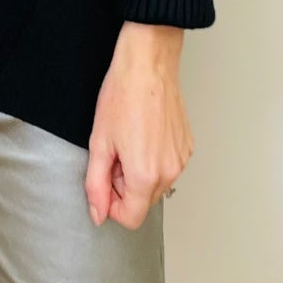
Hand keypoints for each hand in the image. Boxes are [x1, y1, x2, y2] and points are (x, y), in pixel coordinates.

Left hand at [85, 22, 192, 229]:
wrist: (148, 65)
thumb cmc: (123, 94)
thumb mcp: (99, 143)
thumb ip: (95, 185)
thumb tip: (98, 213)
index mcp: (145, 175)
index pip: (131, 218)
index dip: (111, 204)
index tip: (104, 180)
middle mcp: (169, 171)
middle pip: (143, 202)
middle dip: (124, 186)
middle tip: (115, 152)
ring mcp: (182, 159)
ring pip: (156, 185)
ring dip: (139, 172)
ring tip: (130, 140)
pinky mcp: (187, 147)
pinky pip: (168, 167)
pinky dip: (154, 159)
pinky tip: (144, 133)